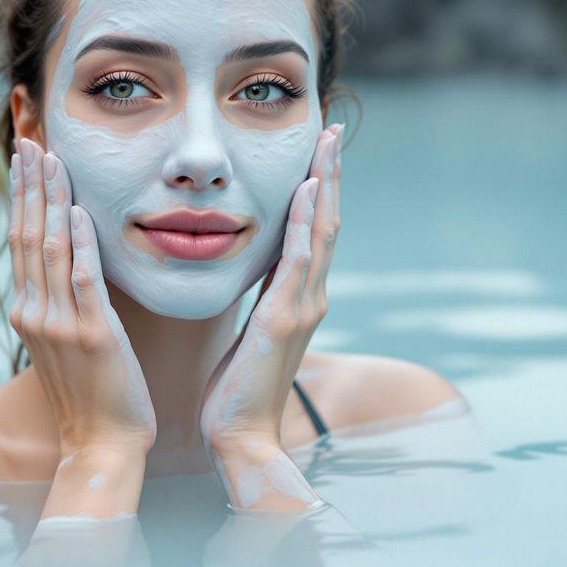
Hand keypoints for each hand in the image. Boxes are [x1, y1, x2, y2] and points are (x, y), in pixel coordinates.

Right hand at [8, 138, 156, 459]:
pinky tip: (78, 211)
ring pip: (49, 248)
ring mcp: (61, 324)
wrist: (101, 444)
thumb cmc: (91, 393)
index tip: (24, 157)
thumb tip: (68, 255)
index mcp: (27, 311)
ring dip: (50, 200)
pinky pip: (82, 279)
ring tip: (51, 159)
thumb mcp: (66, 340)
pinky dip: (78, 243)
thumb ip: (61, 298)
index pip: (20, 239)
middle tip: (29, 140)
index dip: (21, 195)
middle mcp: (35, 312)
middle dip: (29, 184)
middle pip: (27, 234)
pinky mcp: (93, 335)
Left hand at [199, 124, 341, 508]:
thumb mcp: (249, 332)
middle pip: (325, 221)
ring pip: (320, 231)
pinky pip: (298, 260)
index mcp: (297, 298)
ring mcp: (301, 307)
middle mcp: (308, 296)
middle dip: (330, 173)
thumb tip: (252, 273)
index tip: (316, 150)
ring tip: (327, 142)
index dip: (317, 189)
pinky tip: (307, 190)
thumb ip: (258, 300)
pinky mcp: (283, 319)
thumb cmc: (236, 390)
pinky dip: (305, 222)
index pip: (312, 231)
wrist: (240, 436)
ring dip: (325, 183)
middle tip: (330, 129)